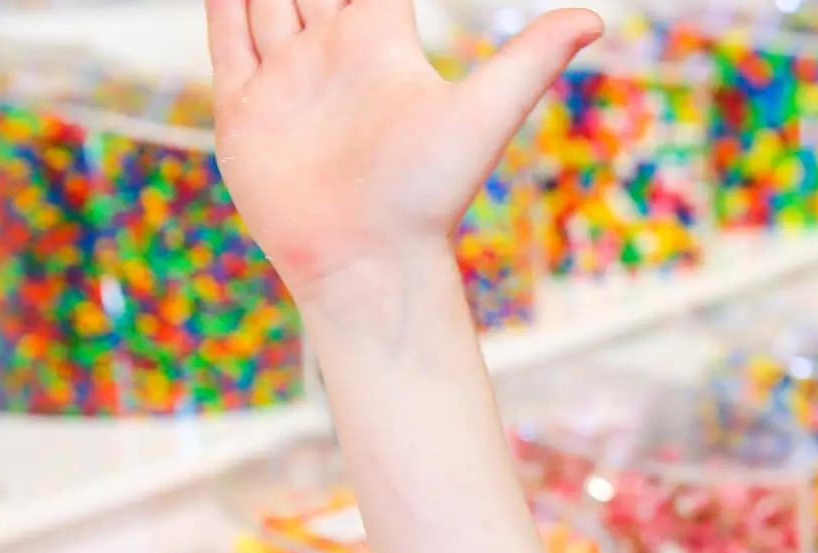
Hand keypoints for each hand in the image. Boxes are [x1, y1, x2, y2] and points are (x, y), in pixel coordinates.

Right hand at [206, 0, 598, 308]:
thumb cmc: (428, 196)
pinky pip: (230, 41)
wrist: (368, 262)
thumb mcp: (482, 115)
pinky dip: (223, 5)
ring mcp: (286, 81)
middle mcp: (332, 56)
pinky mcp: (245, 110)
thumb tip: (595, 19)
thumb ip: (530, 60)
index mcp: (382, 45)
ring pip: (265, 1)